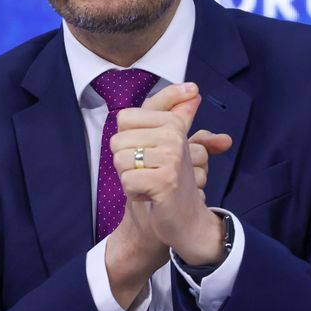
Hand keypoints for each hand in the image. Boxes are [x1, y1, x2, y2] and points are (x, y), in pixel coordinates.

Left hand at [112, 84, 231, 265]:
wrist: (187, 221)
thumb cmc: (171, 179)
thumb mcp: (171, 142)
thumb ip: (177, 112)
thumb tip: (192, 89)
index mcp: (172, 123)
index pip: (124, 117)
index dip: (127, 140)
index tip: (148, 152)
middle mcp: (174, 136)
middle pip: (117, 140)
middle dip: (125, 162)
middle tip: (147, 172)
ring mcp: (171, 158)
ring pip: (120, 161)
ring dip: (129, 178)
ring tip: (149, 183)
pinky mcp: (165, 181)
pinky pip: (127, 181)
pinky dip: (134, 193)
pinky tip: (150, 196)